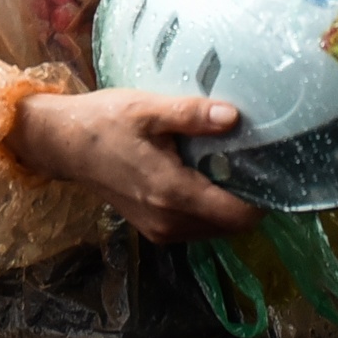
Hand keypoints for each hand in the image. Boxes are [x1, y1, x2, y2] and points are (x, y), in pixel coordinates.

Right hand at [6, 90, 262, 243]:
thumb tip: (234, 117)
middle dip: (248, 197)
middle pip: (232, 224)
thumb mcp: (148, 109)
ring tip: (232, 161)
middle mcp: (170, 221)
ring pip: (215, 227)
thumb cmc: (104, 122)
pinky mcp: (153, 227)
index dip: (263, 196)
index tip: (274, 166)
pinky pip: (196, 225)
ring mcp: (160, 229)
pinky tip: (207, 172)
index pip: (238, 215)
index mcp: (172, 193)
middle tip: (255, 157)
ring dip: (228, 202)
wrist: (63, 144)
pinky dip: (209, 205)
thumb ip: (192, 115)